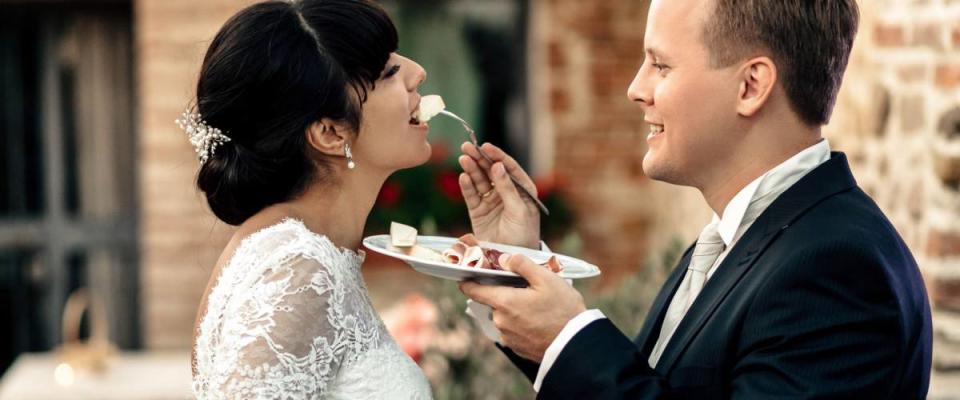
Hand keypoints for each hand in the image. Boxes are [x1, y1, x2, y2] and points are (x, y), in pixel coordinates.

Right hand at [458, 142, 539, 248]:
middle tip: (467, 147)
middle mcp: (506, 193)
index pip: (509, 168)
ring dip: (471, 169)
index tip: (486, 146)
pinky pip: (471, 196)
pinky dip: (466, 186)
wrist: (511, 259)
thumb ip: (507, 188)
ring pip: (479, 181)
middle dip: (480, 158)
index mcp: (522, 190)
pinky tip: (463, 177)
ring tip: (463, 158)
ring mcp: (491, 201)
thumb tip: (498, 166)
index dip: (497, 156)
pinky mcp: (478, 212)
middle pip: (491, 171)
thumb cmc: (523, 235)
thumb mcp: (519, 210)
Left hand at [459, 253, 585, 361]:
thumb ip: (522, 264)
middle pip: (494, 302)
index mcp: (504, 302)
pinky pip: (513, 330)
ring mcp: (508, 337)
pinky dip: (521, 324)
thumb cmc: (564, 310)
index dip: (468, 281)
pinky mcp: (517, 348)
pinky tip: (539, 321)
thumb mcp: (546, 279)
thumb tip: (503, 258)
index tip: (465, 276)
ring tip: (538, 307)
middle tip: (527, 290)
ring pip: (504, 316)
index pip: (474, 291)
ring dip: (515, 310)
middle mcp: (501, 321)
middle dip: (506, 294)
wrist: (576, 344)